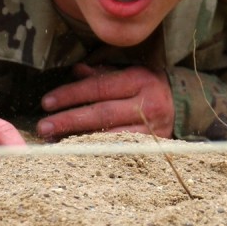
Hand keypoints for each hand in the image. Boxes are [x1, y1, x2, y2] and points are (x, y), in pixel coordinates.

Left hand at [37, 64, 173, 140]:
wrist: (184, 106)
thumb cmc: (147, 86)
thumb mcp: (128, 73)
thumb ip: (102, 74)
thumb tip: (75, 71)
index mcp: (140, 80)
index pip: (100, 87)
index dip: (71, 95)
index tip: (46, 102)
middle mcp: (148, 104)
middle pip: (102, 114)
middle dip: (69, 121)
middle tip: (43, 127)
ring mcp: (153, 130)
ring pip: (111, 137)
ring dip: (79, 141)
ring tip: (54, 143)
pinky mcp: (153, 149)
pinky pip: (121, 152)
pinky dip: (98, 153)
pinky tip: (78, 154)